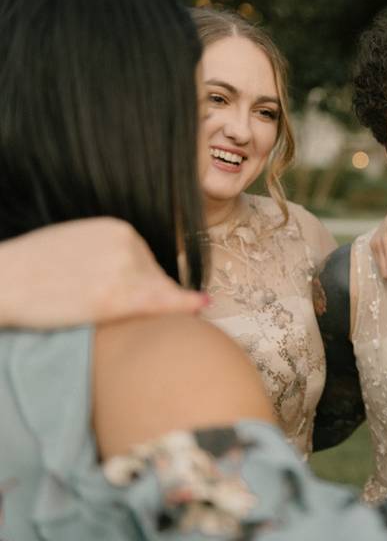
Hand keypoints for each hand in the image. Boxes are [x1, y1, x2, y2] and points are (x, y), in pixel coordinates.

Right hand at [0, 218, 207, 328]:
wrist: (1, 279)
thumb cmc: (31, 268)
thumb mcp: (77, 243)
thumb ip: (107, 252)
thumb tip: (133, 272)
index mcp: (118, 230)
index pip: (147, 261)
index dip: (144, 284)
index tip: (136, 298)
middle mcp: (128, 245)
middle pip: (156, 278)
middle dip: (147, 298)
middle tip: (120, 314)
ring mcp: (124, 270)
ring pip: (157, 294)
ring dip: (156, 309)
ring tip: (141, 323)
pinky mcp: (115, 298)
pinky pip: (159, 303)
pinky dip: (183, 305)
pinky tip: (202, 306)